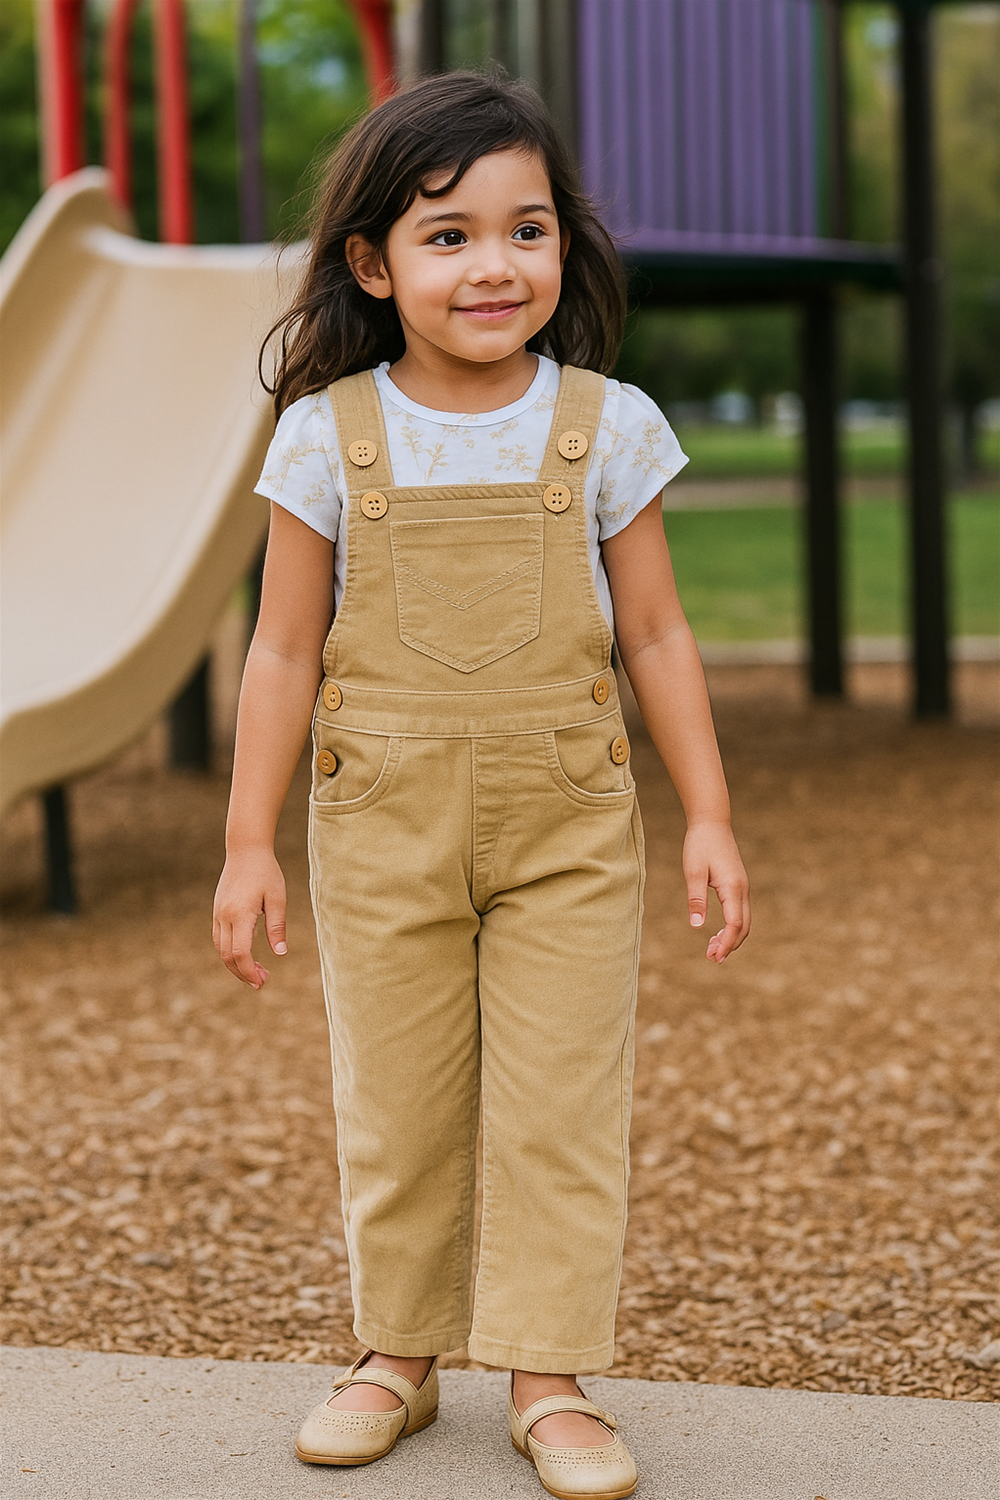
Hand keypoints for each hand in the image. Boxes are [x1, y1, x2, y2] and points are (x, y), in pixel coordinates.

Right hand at [213, 846, 286, 988]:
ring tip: (256, 971)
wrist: (245, 850)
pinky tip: (245, 955)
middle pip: (228, 957)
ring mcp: (218, 914)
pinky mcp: (217, 911)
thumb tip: (280, 954)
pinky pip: (219, 939)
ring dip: (236, 965)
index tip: (262, 982)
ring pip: (221, 950)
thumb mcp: (278, 899)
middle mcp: (225, 917)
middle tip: (262, 981)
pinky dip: (230, 952)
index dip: (250, 972)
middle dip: (243, 973)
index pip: (240, 953)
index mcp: (240, 915)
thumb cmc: (266, 873)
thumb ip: (277, 927)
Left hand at [683, 821, 749, 962]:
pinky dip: (732, 928)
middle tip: (711, 959)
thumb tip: (697, 926)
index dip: (726, 943)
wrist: (712, 823)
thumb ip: (696, 899)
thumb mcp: (693, 872)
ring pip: (744, 921)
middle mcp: (742, 890)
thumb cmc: (700, 845)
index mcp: (732, 888)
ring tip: (712, 950)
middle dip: (730, 945)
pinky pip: (740, 913)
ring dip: (731, 938)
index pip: (734, 924)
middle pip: (743, 927)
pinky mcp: (738, 885)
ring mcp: (743, 888)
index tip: (714, 957)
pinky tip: (717, 933)